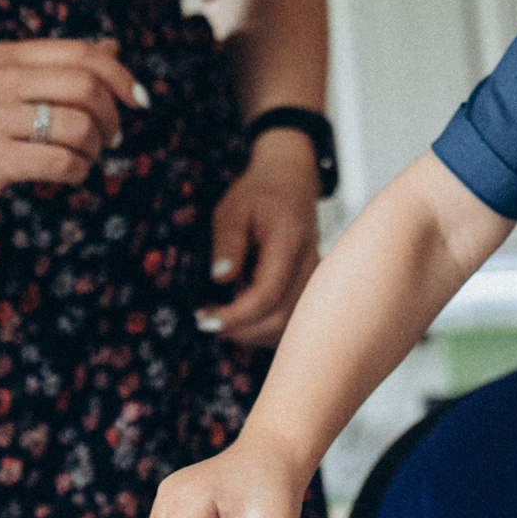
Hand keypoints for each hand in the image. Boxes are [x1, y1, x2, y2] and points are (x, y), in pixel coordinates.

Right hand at [0, 39, 141, 234]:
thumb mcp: (10, 90)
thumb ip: (58, 69)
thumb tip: (114, 46)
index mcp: (2, 56)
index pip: (80, 52)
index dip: (120, 75)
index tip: (138, 100)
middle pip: (85, 85)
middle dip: (111, 116)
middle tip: (110, 138)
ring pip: (78, 125)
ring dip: (95, 148)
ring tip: (84, 158)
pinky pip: (60, 162)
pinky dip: (78, 171)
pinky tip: (70, 174)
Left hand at [197, 132, 319, 346]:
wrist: (291, 184)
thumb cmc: (260, 194)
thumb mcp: (233, 207)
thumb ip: (227, 242)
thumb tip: (220, 279)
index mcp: (288, 244)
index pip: (267, 295)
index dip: (235, 315)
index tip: (204, 318)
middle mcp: (308, 267)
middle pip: (279, 319)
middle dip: (239, 330)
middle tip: (205, 321)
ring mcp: (312, 281)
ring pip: (287, 326)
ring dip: (251, 333)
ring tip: (221, 317)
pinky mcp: (308, 290)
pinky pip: (290, 322)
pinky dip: (264, 329)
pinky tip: (242, 317)